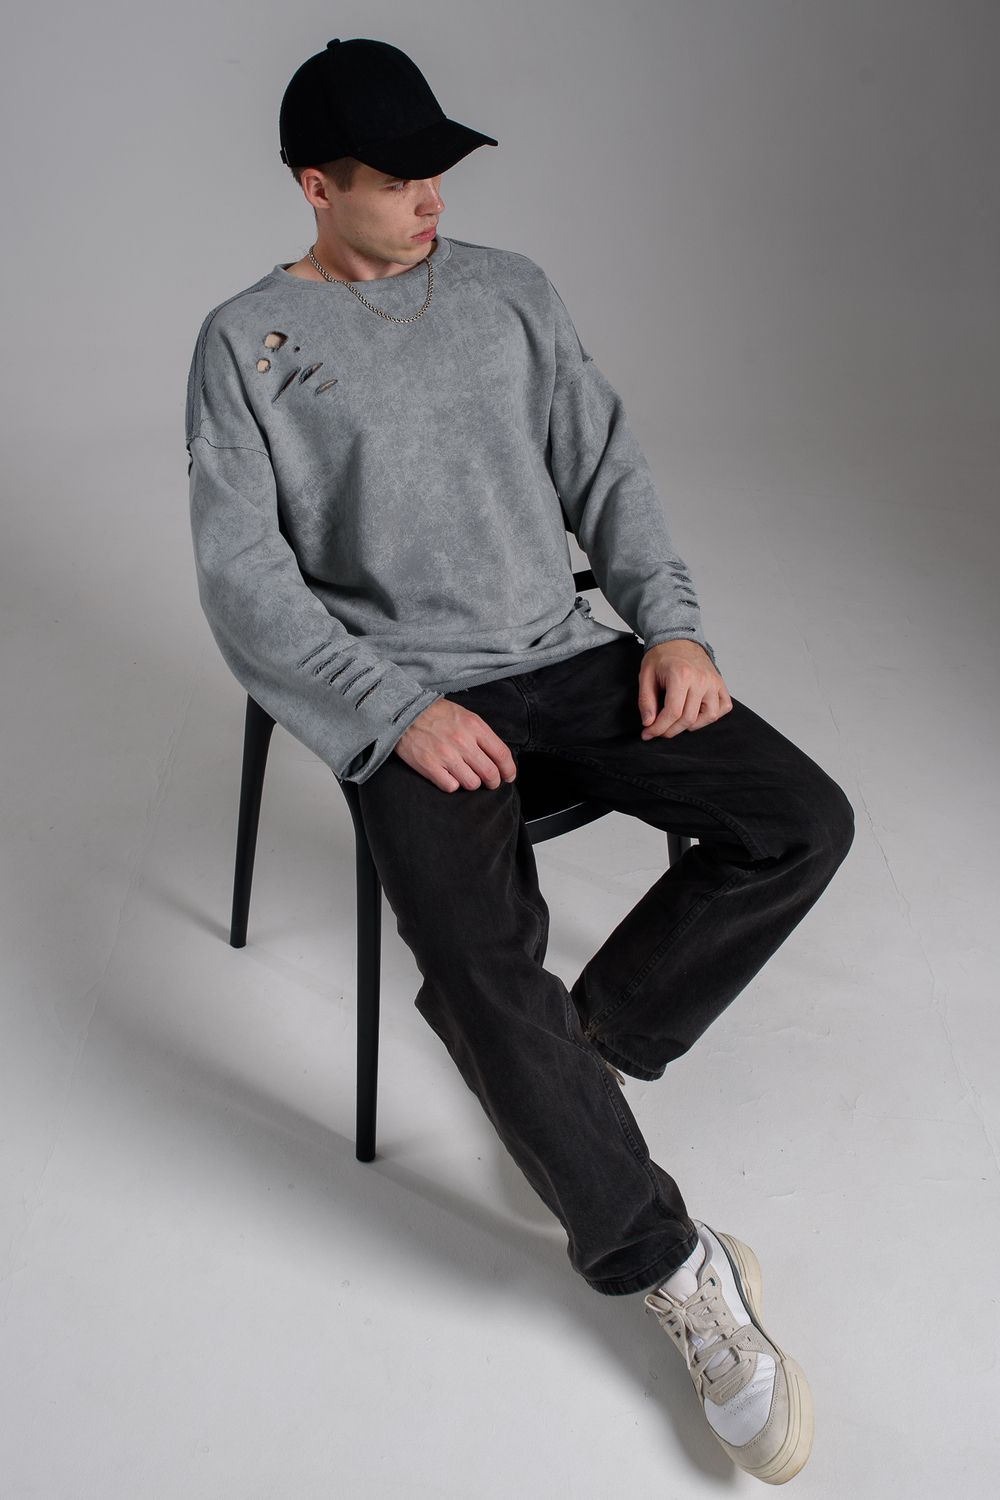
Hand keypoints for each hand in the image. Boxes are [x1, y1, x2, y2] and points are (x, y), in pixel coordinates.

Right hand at [394, 697, 517, 792]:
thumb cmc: (436, 714)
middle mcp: (462, 741)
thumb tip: (498, 757)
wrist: (404, 712)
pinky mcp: (430, 766)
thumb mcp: (465, 715)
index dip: (509, 770)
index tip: (508, 776)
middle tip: (490, 782)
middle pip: (490, 773)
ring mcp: (446, 755)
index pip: (502, 754)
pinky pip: (451, 787)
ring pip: (472, 783)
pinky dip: (452, 784)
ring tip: (465, 775)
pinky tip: (448, 775)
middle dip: (494, 781)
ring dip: (471, 782)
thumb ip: (482, 735)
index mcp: (474, 726)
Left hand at [638, 639, 732, 738]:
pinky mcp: (720, 683)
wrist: (678, 639)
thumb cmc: (662, 656)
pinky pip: (724, 707)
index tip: (648, 734)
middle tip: (658, 731)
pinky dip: (712, 715)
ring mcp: (713, 681)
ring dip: (692, 725)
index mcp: (681, 675)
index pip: (672, 712)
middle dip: (670, 730)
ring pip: (709, 716)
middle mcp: (701, 679)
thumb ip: (646, 701)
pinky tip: (697, 713)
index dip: (658, 728)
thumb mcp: (645, 676)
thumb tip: (649, 723)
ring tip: (678, 721)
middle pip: (688, 718)